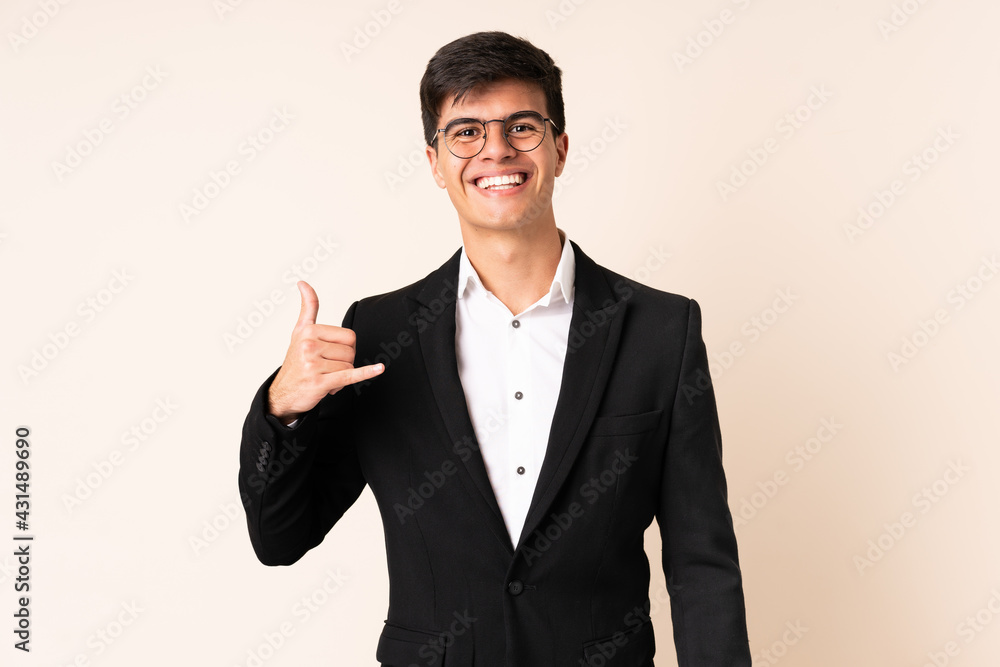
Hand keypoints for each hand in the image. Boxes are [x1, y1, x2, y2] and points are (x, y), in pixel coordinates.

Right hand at [268, 281, 383, 423]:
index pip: (349, 336)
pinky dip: (366, 373)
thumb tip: (303, 282)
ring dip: (342, 375)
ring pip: (350, 365)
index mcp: (308, 331)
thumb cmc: (296, 362)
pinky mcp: (319, 382)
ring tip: (325, 376)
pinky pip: (349, 375)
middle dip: (344, 361)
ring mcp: (313, 364)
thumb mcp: (299, 331)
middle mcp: (309, 345)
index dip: (346, 346)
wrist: (283, 393)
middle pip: (351, 351)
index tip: (331, 352)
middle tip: (326, 367)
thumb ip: (307, 308)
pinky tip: (378, 368)